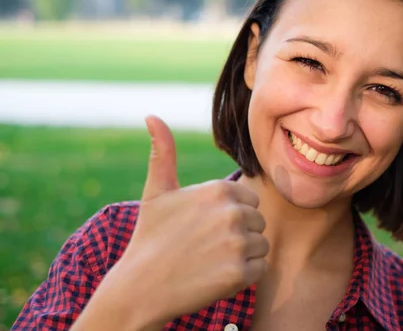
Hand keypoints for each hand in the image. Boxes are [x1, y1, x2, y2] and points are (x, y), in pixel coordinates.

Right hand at [113, 115, 268, 325]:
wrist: (140, 287)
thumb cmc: (151, 236)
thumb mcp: (157, 191)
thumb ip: (163, 153)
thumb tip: (151, 115)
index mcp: (219, 189)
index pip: (250, 200)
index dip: (232, 214)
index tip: (207, 226)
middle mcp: (232, 212)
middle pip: (258, 222)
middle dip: (239, 234)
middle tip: (207, 245)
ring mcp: (237, 243)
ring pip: (262, 246)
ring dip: (243, 256)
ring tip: (211, 260)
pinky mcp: (238, 274)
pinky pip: (260, 270)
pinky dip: (243, 276)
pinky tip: (216, 276)